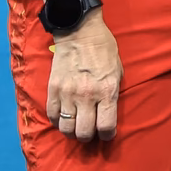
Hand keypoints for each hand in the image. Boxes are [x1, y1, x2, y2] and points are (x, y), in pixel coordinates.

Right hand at [47, 8, 122, 142]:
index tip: (107, 135)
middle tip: (90, 133)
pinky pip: (52, 115)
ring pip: (66, 128)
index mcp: (107, 91)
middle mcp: (87, 96)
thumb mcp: (118, 71)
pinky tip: (63, 119)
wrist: (80, 33)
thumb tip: (108, 112)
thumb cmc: (104, 50)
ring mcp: (68, 94)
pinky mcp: (53, 90)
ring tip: (76, 128)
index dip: (108, 135)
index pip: (106, 126)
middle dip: (89, 137)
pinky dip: (57, 121)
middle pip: (84, 132)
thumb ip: (112, 93)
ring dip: (72, 132)